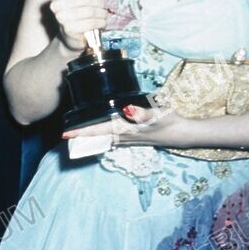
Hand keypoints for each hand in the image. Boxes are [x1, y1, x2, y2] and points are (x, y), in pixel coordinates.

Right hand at [49, 0, 106, 52]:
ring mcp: (61, 18)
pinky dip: (100, 22)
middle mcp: (56, 5)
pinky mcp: (69, 30)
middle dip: (98, 2)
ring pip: (89, 11)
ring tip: (104, 14)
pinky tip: (102, 23)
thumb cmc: (74, 14)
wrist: (70, 35)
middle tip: (103, 6)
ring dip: (101, 13)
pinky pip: (90, 23)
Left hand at [62, 104, 182, 145]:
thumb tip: (127, 110)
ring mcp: (129, 138)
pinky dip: (102, 136)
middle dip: (82, 136)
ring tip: (77, 135)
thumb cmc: (169, 122)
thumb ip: (142, 113)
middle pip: (98, 137)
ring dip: (91, 137)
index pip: (98, 131)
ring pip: (104, 139)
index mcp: (125, 130)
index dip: (81, 132)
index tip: (65, 134)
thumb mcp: (157, 115)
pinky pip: (112, 138)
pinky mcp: (134, 137)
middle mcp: (124, 136)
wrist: (182, 133)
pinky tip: (100, 134)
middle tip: (65, 135)